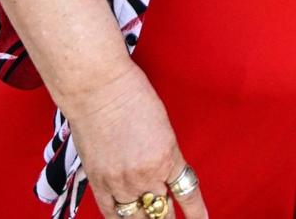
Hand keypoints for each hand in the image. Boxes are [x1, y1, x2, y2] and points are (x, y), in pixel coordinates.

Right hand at [65, 62, 208, 218]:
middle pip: (162, 210)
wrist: (99, 89)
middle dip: (167, 216)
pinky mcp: (99, 183)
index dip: (197, 212)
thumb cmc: (132, 94)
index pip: (188, 193)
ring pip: (138, 218)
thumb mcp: (162, 123)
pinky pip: (113, 214)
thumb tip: (164, 171)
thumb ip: (165, 152)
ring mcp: (121, 182)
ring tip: (150, 218)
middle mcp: (147, 175)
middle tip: (170, 218)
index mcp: (168, 156)